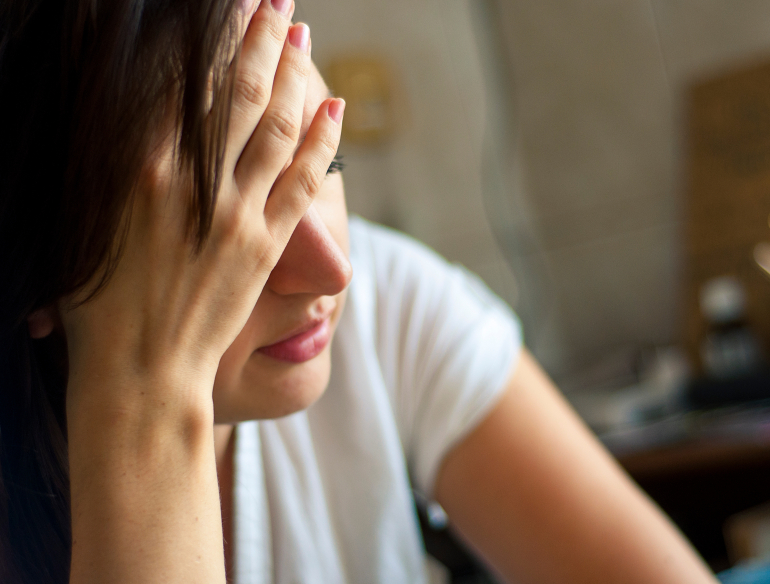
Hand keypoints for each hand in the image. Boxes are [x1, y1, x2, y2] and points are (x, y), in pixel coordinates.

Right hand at [61, 0, 343, 400]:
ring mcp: (236, 213)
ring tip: (301, 33)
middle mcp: (192, 182)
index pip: (182, 82)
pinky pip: (303, 180)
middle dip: (258, 37)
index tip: (225, 9)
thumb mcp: (85, 224)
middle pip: (236, 91)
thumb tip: (137, 119)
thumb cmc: (98, 305)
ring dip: (291, 74)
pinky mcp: (267, 245)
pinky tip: (335, 108)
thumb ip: (112, 168)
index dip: (209, 39)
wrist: (141, 372)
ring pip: (274, 126)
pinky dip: (322, 140)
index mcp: (138, 169)